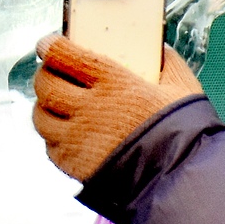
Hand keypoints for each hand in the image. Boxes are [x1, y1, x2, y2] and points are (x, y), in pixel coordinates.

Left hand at [32, 36, 203, 181]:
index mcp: (112, 82)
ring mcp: (77, 138)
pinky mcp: (73, 165)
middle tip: (53, 74)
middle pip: (45, 84)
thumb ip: (168, 64)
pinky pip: (50, 146)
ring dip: (45, 107)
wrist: (180, 180)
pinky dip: (54, 138)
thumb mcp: (182, 89)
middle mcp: (88, 108)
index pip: (63, 55)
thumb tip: (160, 50)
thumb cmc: (184, 132)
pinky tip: (68, 134)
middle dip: (45, 75)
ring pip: (40, 116)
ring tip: (56, 105)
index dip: (49, 46)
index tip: (47, 44)